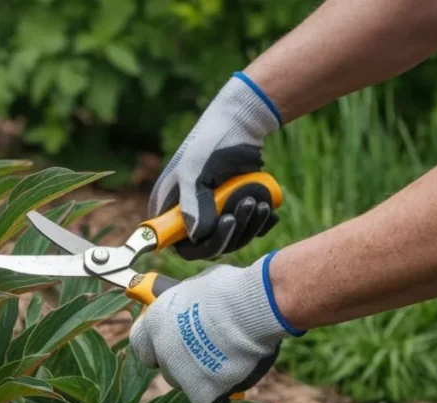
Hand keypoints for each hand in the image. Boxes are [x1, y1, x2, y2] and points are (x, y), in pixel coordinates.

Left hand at [129, 253, 303, 402]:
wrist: (248, 310)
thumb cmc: (228, 291)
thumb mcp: (196, 288)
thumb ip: (186, 304)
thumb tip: (190, 302)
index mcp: (155, 321)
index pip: (139, 342)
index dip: (154, 343)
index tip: (166, 340)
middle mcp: (162, 350)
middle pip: (166, 366)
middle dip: (180, 361)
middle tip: (203, 351)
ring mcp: (180, 374)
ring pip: (185, 384)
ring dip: (200, 376)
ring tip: (226, 360)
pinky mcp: (202, 394)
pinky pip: (209, 400)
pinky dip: (220, 392)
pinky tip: (234, 377)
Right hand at [151, 72, 281, 259]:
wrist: (242, 122)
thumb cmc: (212, 141)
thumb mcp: (196, 170)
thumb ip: (192, 204)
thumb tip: (195, 237)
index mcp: (167, 205)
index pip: (176, 242)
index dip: (200, 243)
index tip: (224, 224)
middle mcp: (185, 213)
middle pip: (205, 245)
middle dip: (232, 231)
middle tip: (248, 204)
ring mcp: (209, 213)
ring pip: (228, 240)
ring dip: (249, 226)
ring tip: (261, 202)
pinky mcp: (230, 210)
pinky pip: (243, 231)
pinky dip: (259, 225)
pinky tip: (269, 210)